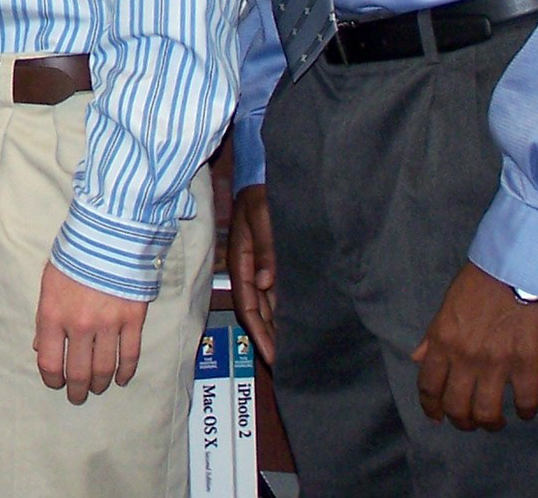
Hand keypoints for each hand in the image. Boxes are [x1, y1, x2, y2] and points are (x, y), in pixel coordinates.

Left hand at [35, 264, 148, 404]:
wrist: (108, 233)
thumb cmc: (73, 256)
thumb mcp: (49, 283)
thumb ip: (44, 318)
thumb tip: (40, 346)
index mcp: (53, 314)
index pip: (49, 362)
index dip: (51, 379)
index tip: (55, 383)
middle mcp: (79, 324)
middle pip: (78, 373)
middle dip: (76, 390)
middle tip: (77, 396)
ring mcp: (108, 324)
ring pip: (104, 369)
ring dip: (99, 384)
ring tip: (97, 388)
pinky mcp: (132, 319)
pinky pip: (130, 355)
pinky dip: (126, 372)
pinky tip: (121, 379)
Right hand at [227, 185, 276, 363]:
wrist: (267, 171)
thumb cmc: (264, 190)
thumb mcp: (264, 214)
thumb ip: (266, 247)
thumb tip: (266, 283)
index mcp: (241, 258)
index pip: (247, 304)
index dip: (260, 333)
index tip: (273, 358)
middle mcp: (249, 266)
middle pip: (255, 310)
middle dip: (268, 338)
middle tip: (286, 366)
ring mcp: (261, 264)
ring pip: (267, 304)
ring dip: (277, 327)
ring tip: (293, 352)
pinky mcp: (274, 260)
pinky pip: (277, 292)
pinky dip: (284, 310)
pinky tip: (296, 323)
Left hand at [411, 261, 537, 430]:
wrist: (517, 268)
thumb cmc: (480, 281)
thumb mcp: (447, 305)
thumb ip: (432, 336)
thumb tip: (418, 358)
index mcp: (442, 341)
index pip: (429, 385)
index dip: (431, 407)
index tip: (437, 418)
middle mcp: (465, 357)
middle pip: (457, 406)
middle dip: (462, 422)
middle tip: (470, 423)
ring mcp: (497, 363)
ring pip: (488, 412)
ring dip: (491, 423)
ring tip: (496, 422)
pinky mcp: (528, 364)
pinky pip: (526, 401)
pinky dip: (526, 412)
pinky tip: (526, 411)